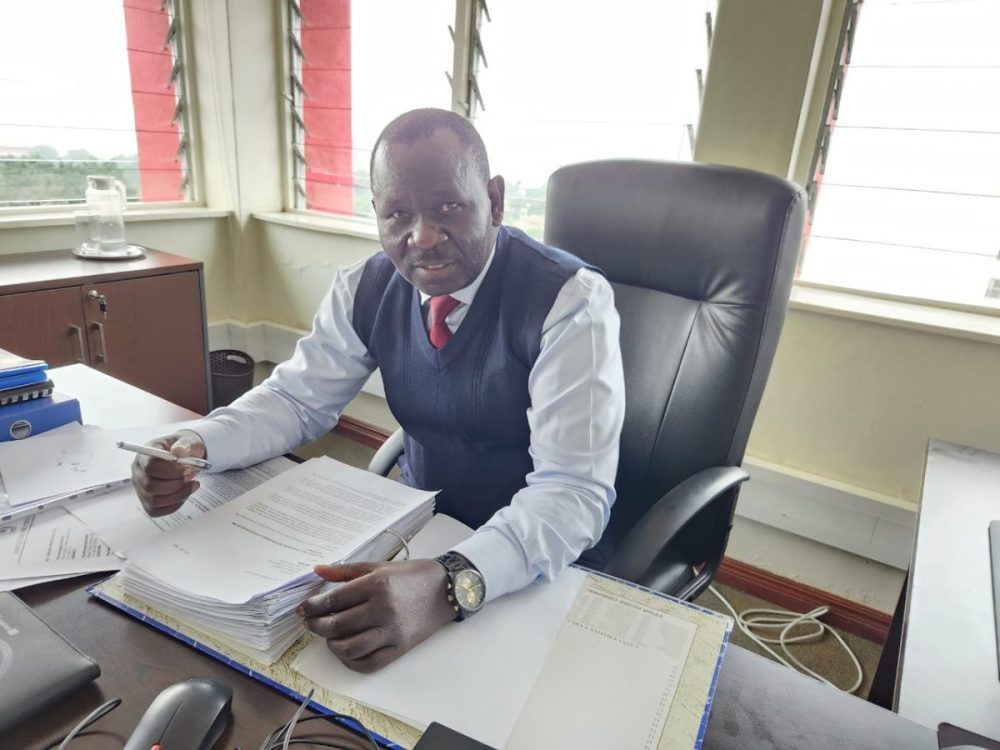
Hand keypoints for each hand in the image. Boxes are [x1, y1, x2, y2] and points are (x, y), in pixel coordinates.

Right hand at [131, 430, 206, 516]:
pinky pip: (158, 510)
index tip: (188, 468)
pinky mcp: (147, 502)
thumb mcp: (189, 441)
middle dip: (175, 484)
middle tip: (190, 476)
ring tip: (192, 484)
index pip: (150, 466)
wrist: (185, 457)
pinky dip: (175, 504)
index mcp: (145, 454)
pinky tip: (185, 492)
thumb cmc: (184, 449)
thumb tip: (179, 450)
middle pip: (150, 486)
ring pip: (154, 500)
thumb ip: (186, 444)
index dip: (170, 470)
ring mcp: (141, 489)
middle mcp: (138, 472)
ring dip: (178, 495)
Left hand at [299, 559, 455, 672]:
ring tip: (329, 636)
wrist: (446, 589)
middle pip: (337, 625)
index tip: (303, 608)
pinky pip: (369, 663)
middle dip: (316, 625)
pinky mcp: (400, 648)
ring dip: (332, 644)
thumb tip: (317, 570)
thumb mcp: (379, 566)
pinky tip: (346, 651)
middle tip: (310, 622)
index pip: (334, 600)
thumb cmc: (412, 575)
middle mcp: (383, 609)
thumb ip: (346, 571)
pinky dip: (351, 661)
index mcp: (376, 585)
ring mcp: (392, 632)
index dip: (313, 606)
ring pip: (349, 648)